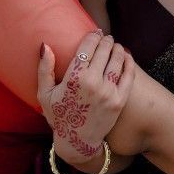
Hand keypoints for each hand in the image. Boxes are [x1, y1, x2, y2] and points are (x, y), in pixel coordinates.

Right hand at [38, 31, 134, 164]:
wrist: (78, 142)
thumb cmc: (59, 116)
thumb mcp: (45, 94)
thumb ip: (44, 69)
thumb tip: (45, 46)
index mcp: (74, 79)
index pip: (87, 47)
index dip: (93, 36)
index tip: (95, 32)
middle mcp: (93, 83)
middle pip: (104, 50)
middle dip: (106, 40)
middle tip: (106, 38)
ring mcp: (108, 92)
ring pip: (118, 59)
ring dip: (117, 48)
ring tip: (115, 46)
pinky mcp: (120, 100)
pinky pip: (128, 75)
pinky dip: (129, 62)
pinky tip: (126, 56)